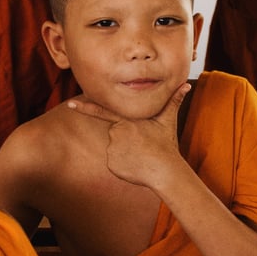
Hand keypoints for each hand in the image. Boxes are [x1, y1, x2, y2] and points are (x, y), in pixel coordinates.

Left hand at [68, 82, 190, 186]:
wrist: (165, 170)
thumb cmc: (166, 144)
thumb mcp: (168, 120)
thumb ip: (173, 101)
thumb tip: (187, 85)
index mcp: (126, 120)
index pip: (101, 111)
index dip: (84, 107)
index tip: (69, 103)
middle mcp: (116, 132)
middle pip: (115, 134)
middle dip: (126, 139)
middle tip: (142, 145)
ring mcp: (112, 148)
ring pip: (114, 149)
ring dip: (126, 152)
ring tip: (141, 155)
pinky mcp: (111, 163)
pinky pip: (113, 163)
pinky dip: (123, 165)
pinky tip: (135, 165)